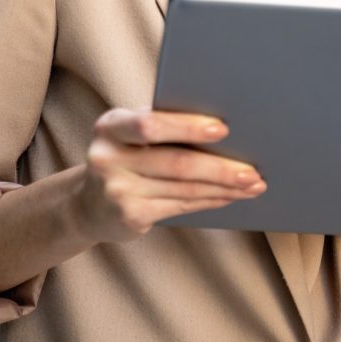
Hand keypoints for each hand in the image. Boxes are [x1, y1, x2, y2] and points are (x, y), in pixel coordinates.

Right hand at [78, 107, 265, 243]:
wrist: (88, 205)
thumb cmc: (125, 156)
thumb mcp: (130, 134)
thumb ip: (161, 125)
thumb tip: (223, 128)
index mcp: (111, 125)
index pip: (150, 124)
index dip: (188, 127)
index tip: (223, 129)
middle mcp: (108, 157)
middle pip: (175, 162)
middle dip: (220, 166)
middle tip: (252, 169)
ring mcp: (117, 191)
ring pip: (183, 188)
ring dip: (223, 187)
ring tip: (252, 184)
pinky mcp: (129, 216)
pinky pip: (180, 205)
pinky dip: (210, 200)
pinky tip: (230, 197)